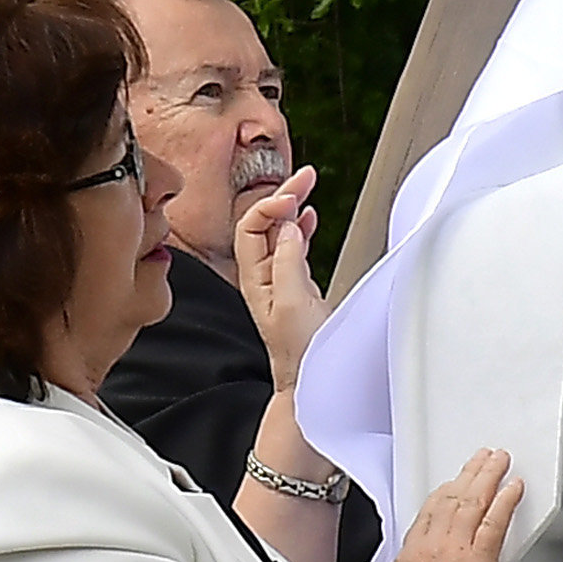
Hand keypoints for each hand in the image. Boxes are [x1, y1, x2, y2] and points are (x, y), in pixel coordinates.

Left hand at [234, 162, 330, 377]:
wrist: (312, 385)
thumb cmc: (302, 355)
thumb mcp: (294, 302)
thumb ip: (288, 260)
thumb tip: (289, 225)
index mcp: (254, 279)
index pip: (250, 225)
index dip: (269, 205)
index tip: (294, 196)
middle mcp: (262, 277)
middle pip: (263, 223)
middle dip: (282, 196)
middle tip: (305, 176)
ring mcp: (279, 282)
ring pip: (280, 232)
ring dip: (293, 207)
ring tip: (308, 187)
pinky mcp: (296, 288)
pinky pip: (294, 248)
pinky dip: (301, 227)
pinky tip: (309, 217)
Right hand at [374, 451, 523, 561]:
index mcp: (411, 556)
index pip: (429, 514)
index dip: (444, 494)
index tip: (453, 484)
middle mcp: (432, 544)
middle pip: (451, 499)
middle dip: (468, 476)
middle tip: (481, 460)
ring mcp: (455, 547)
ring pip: (473, 500)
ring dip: (488, 476)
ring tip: (499, 462)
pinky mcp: (478, 558)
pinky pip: (495, 520)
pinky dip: (506, 500)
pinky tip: (515, 487)